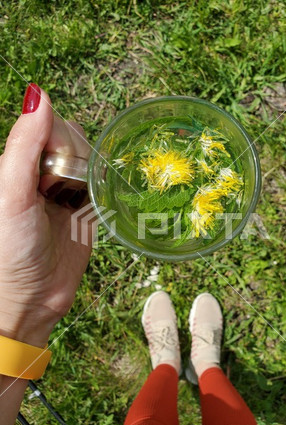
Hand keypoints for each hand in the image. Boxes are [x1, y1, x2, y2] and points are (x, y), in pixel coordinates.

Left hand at [0, 84, 91, 347]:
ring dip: (89, 172)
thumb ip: (24, 146)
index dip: (58, 141)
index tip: (51, 173)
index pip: (47, 126)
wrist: (33, 298)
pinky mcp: (85, 205)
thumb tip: (39, 94)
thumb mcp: (10, 195)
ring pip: (89, 157)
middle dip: (74, 158)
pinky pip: (101, 180)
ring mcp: (64, 188)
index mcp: (16, 164)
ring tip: (75, 199)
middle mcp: (41, 172)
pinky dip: (103, 183)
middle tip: (59, 192)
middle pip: (72, 139)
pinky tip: (94, 196)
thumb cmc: (11, 249)